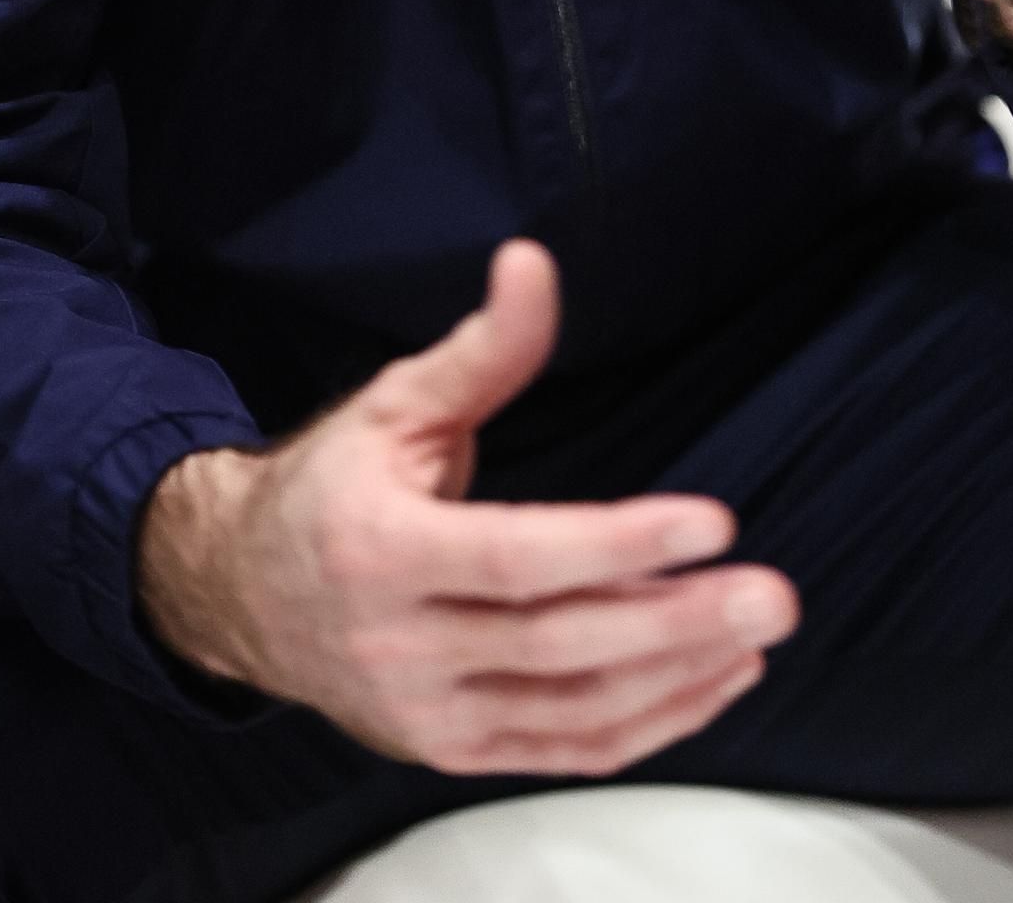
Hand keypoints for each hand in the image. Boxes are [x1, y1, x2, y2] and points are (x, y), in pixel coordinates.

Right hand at [138, 240, 798, 774]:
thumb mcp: (393, 404)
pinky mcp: (452, 750)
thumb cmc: (330, 485)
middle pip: (559, 645)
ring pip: (572, 712)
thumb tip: (534, 263)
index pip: (516, 558)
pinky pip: (564, 751)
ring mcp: (428, 714)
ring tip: (758, 636)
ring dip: (677, 679)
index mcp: (381, 550)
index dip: (617, 544)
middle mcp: (402, 646)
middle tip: (772, 595)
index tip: (713, 522)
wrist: (240, 596)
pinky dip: (648, 726)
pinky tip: (711, 681)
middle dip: (677, 621)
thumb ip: (480, 350)